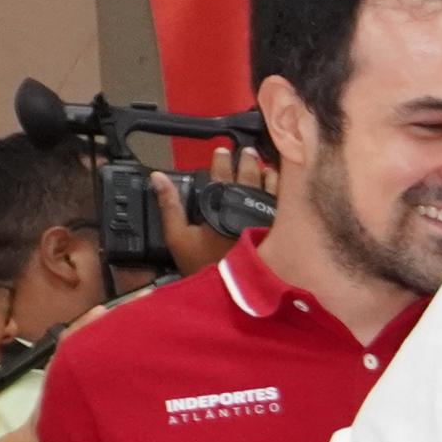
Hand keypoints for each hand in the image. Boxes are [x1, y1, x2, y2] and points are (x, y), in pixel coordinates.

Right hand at [157, 144, 271, 275]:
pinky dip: (280, 190)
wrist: (233, 291)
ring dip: (265, 172)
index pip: (221, 175)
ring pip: (269, 186)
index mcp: (220, 203)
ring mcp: (264, 215)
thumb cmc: (204, 264)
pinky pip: (283, 202)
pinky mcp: (279, 228)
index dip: (221, 160)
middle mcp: (245, 205)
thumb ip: (169, 206)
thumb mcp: (178, 238)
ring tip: (264, 165)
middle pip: (247, 176)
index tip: (223, 150)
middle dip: (246, 161)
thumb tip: (157, 177)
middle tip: (247, 151)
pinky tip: (280, 187)